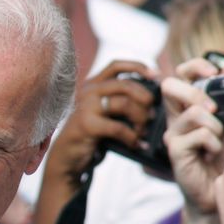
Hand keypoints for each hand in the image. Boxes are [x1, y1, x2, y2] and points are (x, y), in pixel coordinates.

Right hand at [50, 60, 156, 180]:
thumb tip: (152, 98)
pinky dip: (132, 137)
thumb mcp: (104, 113)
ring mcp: (86, 107)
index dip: (138, 67)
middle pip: (126, 84)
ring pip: (125, 104)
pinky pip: (118, 127)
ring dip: (140, 119)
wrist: (67, 157)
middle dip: (145, 98)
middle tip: (152, 114)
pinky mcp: (86, 125)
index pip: (116, 65)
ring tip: (144, 132)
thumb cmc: (91, 136)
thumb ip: (120, 101)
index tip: (155, 77)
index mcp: (92, 85)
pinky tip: (136, 145)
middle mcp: (88, 92)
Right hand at [161, 58, 223, 213]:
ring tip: (218, 140)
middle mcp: (174, 118)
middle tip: (215, 109)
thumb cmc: (222, 156)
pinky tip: (213, 153)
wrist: (219, 186)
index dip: (194, 67)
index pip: (179, 75)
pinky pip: (200, 135)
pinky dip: (215, 143)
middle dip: (197, 92)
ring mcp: (172, 134)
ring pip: (194, 112)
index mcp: (185, 107)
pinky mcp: (175, 151)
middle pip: (170, 86)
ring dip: (216, 125)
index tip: (213, 73)